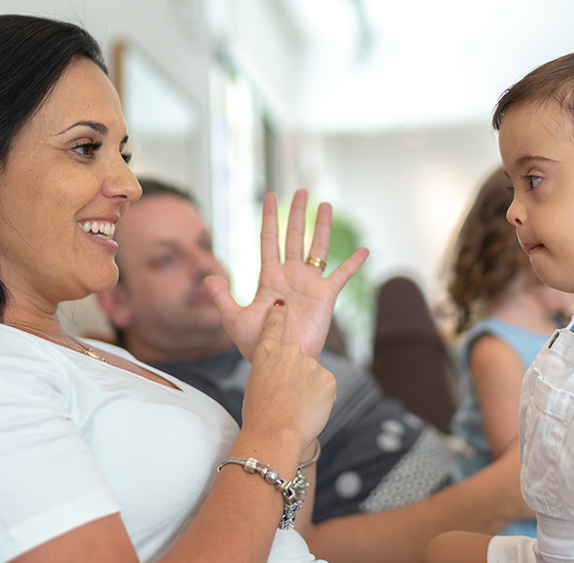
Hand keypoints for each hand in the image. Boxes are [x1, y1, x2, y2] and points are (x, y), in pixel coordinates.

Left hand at [204, 189, 367, 359]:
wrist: (281, 360)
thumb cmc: (258, 345)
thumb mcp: (234, 319)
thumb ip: (222, 296)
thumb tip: (209, 276)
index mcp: (269, 277)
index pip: (268, 240)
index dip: (268, 218)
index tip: (269, 196)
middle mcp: (290, 276)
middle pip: (293, 237)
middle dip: (296, 213)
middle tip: (300, 191)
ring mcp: (309, 284)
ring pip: (317, 248)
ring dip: (321, 226)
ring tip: (324, 204)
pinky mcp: (326, 295)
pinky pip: (342, 275)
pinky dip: (353, 263)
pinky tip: (364, 251)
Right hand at [241, 301, 336, 450]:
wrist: (275, 434)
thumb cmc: (260, 417)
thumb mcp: (255, 387)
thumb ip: (271, 373)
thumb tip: (282, 378)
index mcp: (266, 352)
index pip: (272, 326)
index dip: (278, 315)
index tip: (281, 305)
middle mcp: (289, 351)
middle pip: (298, 360)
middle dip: (296, 377)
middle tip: (286, 400)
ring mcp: (310, 363)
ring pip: (313, 375)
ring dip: (308, 390)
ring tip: (296, 409)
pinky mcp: (328, 376)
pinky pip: (325, 387)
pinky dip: (320, 398)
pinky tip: (309, 410)